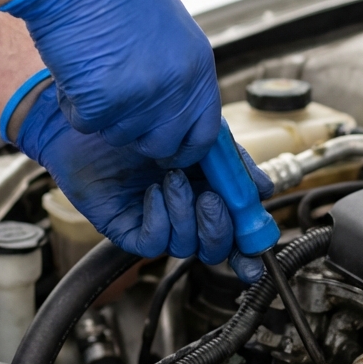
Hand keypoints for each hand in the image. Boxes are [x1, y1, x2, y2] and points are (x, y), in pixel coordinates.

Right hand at [1, 0, 220, 166]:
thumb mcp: (169, 28)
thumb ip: (178, 70)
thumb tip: (178, 105)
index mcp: (198, 66)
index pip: (205, 132)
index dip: (184, 146)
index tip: (168, 149)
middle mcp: (177, 86)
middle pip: (162, 145)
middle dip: (137, 136)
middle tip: (117, 110)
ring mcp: (142, 98)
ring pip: (118, 136)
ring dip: (101, 113)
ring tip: (93, 69)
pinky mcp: (103, 103)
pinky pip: (85, 123)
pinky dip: (73, 103)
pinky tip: (73, 69)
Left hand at [18, 83, 239, 261]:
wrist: (98, 112)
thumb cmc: (147, 117)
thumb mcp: (202, 134)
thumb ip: (234, 162)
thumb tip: (264, 188)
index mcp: (206, 193)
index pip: (233, 232)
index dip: (247, 247)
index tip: (257, 251)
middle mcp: (183, 213)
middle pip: (213, 247)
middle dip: (218, 228)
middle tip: (209, 198)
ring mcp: (155, 221)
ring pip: (184, 246)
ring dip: (184, 213)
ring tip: (171, 179)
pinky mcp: (126, 228)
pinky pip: (152, 242)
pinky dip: (159, 218)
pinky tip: (152, 192)